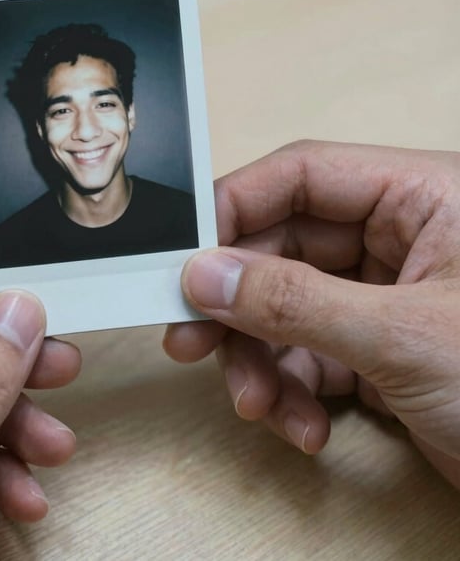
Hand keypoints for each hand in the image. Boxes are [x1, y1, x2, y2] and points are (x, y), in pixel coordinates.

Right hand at [164, 140, 459, 488]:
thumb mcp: (405, 339)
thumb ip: (295, 302)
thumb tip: (204, 275)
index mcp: (422, 199)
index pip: (302, 176)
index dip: (234, 209)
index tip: (183, 254)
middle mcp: (400, 241)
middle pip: (282, 251)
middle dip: (238, 306)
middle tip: (190, 340)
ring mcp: (385, 300)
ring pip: (285, 312)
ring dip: (260, 363)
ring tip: (257, 405)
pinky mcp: (380, 353)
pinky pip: (308, 359)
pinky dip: (292, 394)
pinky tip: (303, 428)